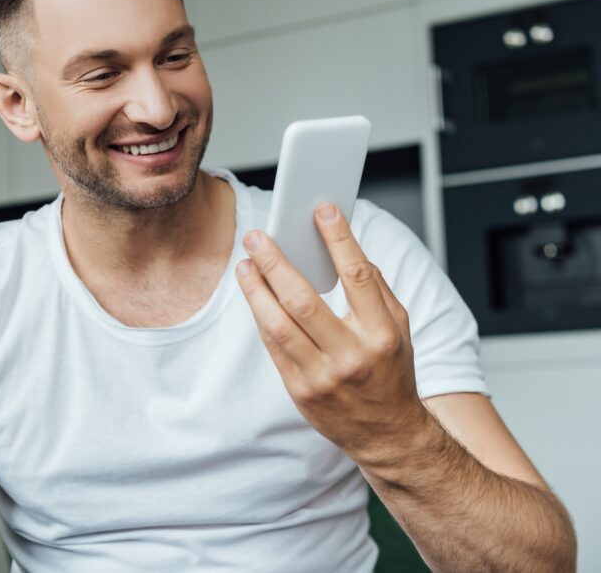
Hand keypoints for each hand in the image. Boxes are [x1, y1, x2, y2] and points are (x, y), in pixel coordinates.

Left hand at [234, 203, 430, 468]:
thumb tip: (345, 250)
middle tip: (257, 236)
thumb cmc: (391, 374)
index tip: (322, 210)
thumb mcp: (399, 330)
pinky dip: (260, 315)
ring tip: (245, 263)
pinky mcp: (299, 390)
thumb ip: (376, 290)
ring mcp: (322, 375)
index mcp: (382, 334)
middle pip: (304, 299)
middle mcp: (352, 355)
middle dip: (276, 262)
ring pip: (278, 324)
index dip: (339, 238)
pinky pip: (273, 345)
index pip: (357, 276)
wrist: (388, 435)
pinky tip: (253, 293)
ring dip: (256, 289)